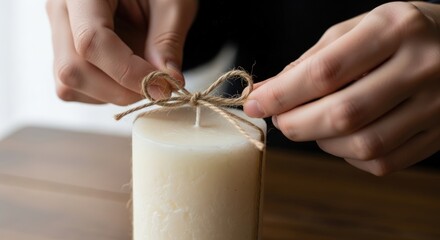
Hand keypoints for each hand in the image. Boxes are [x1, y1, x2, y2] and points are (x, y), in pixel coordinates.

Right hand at [46, 0, 196, 104]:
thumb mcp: (171, 5)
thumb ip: (168, 40)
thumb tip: (169, 81)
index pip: (91, 40)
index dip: (127, 72)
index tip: (161, 86)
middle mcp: (61, 12)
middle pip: (74, 68)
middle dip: (121, 89)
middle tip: (157, 87)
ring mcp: (58, 36)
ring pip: (71, 84)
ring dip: (115, 93)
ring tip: (144, 76)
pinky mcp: (63, 56)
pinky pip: (76, 89)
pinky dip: (107, 93)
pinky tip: (128, 76)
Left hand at [244, 2, 439, 174]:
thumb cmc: (395, 35)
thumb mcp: (355, 30)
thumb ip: (310, 62)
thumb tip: (267, 92)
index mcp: (394, 30)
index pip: (325, 72)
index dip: (282, 95)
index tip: (255, 103)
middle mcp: (421, 66)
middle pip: (344, 114)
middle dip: (297, 124)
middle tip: (280, 120)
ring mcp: (436, 105)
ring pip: (364, 144)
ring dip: (322, 142)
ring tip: (312, 124)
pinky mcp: (439, 135)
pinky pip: (383, 161)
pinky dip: (349, 155)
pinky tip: (342, 137)